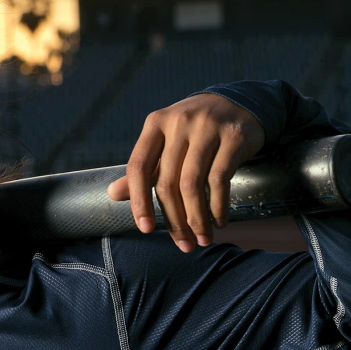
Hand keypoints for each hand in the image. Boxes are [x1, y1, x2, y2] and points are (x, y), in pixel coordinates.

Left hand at [106, 93, 265, 251]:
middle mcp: (179, 122)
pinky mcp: (234, 136)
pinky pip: (220, 180)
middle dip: (175, 220)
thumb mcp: (166, 143)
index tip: (145, 229)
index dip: (138, 201)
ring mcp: (208, 127)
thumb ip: (144, 170)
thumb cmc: (194, 131)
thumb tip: (113, 194)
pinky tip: (219, 222)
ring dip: (197, 219)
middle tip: (184, 245)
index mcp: (155, 123)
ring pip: (193, 184)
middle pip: (168, 181)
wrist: (237, 105)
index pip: (138, 166)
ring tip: (202, 239)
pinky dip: (218, 207)